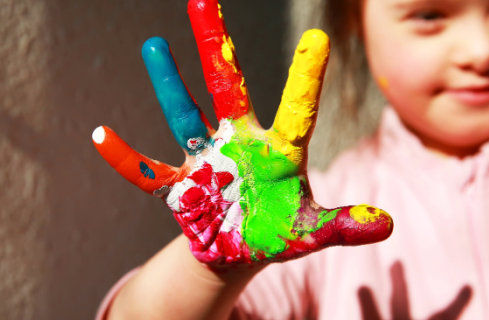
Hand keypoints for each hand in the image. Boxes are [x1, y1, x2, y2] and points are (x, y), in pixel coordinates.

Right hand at [92, 0, 392, 265]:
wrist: (240, 246)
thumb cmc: (277, 230)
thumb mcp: (312, 231)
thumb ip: (344, 225)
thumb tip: (387, 225)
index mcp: (278, 151)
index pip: (296, 109)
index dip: (305, 77)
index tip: (317, 37)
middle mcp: (239, 142)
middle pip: (227, 85)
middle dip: (216, 45)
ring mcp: (206, 160)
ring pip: (184, 113)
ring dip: (168, 83)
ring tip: (154, 44)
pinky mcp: (181, 186)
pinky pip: (148, 170)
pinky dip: (126, 158)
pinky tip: (101, 136)